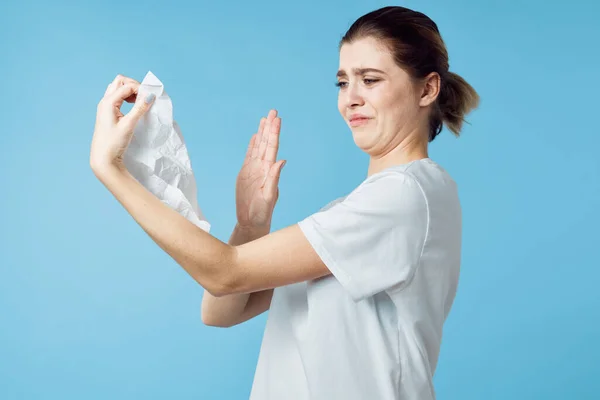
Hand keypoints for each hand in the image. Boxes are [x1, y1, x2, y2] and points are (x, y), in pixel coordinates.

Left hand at [90, 74, 155, 171]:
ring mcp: (105, 106)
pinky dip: (127, 97)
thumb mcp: (129, 125)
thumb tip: (150, 95)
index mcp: (108, 102)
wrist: (103, 158)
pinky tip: (133, 106)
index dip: (140, 89)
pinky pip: (117, 97)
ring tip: (140, 101)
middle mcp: (105, 101)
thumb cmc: (114, 142)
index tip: (151, 98)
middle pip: (120, 81)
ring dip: (130, 90)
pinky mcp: (108, 112)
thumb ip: (140, 108)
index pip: (126, 86)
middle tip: (144, 96)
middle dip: (134, 85)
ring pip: (118, 88)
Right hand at [235, 110, 285, 229]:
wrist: (251, 221)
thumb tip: (282, 161)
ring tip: (264, 119)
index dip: (274, 133)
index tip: (276, 119)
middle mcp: (262, 168)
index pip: (272, 147)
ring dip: (261, 133)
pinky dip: (252, 145)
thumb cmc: (262, 212)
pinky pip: (249, 156)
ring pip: (258, 147)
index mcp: (269, 171)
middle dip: (269, 127)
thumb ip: (274, 179)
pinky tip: (254, 136)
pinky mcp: (245, 174)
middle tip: (273, 111)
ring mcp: (254, 170)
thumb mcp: (269, 196)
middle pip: (266, 143)